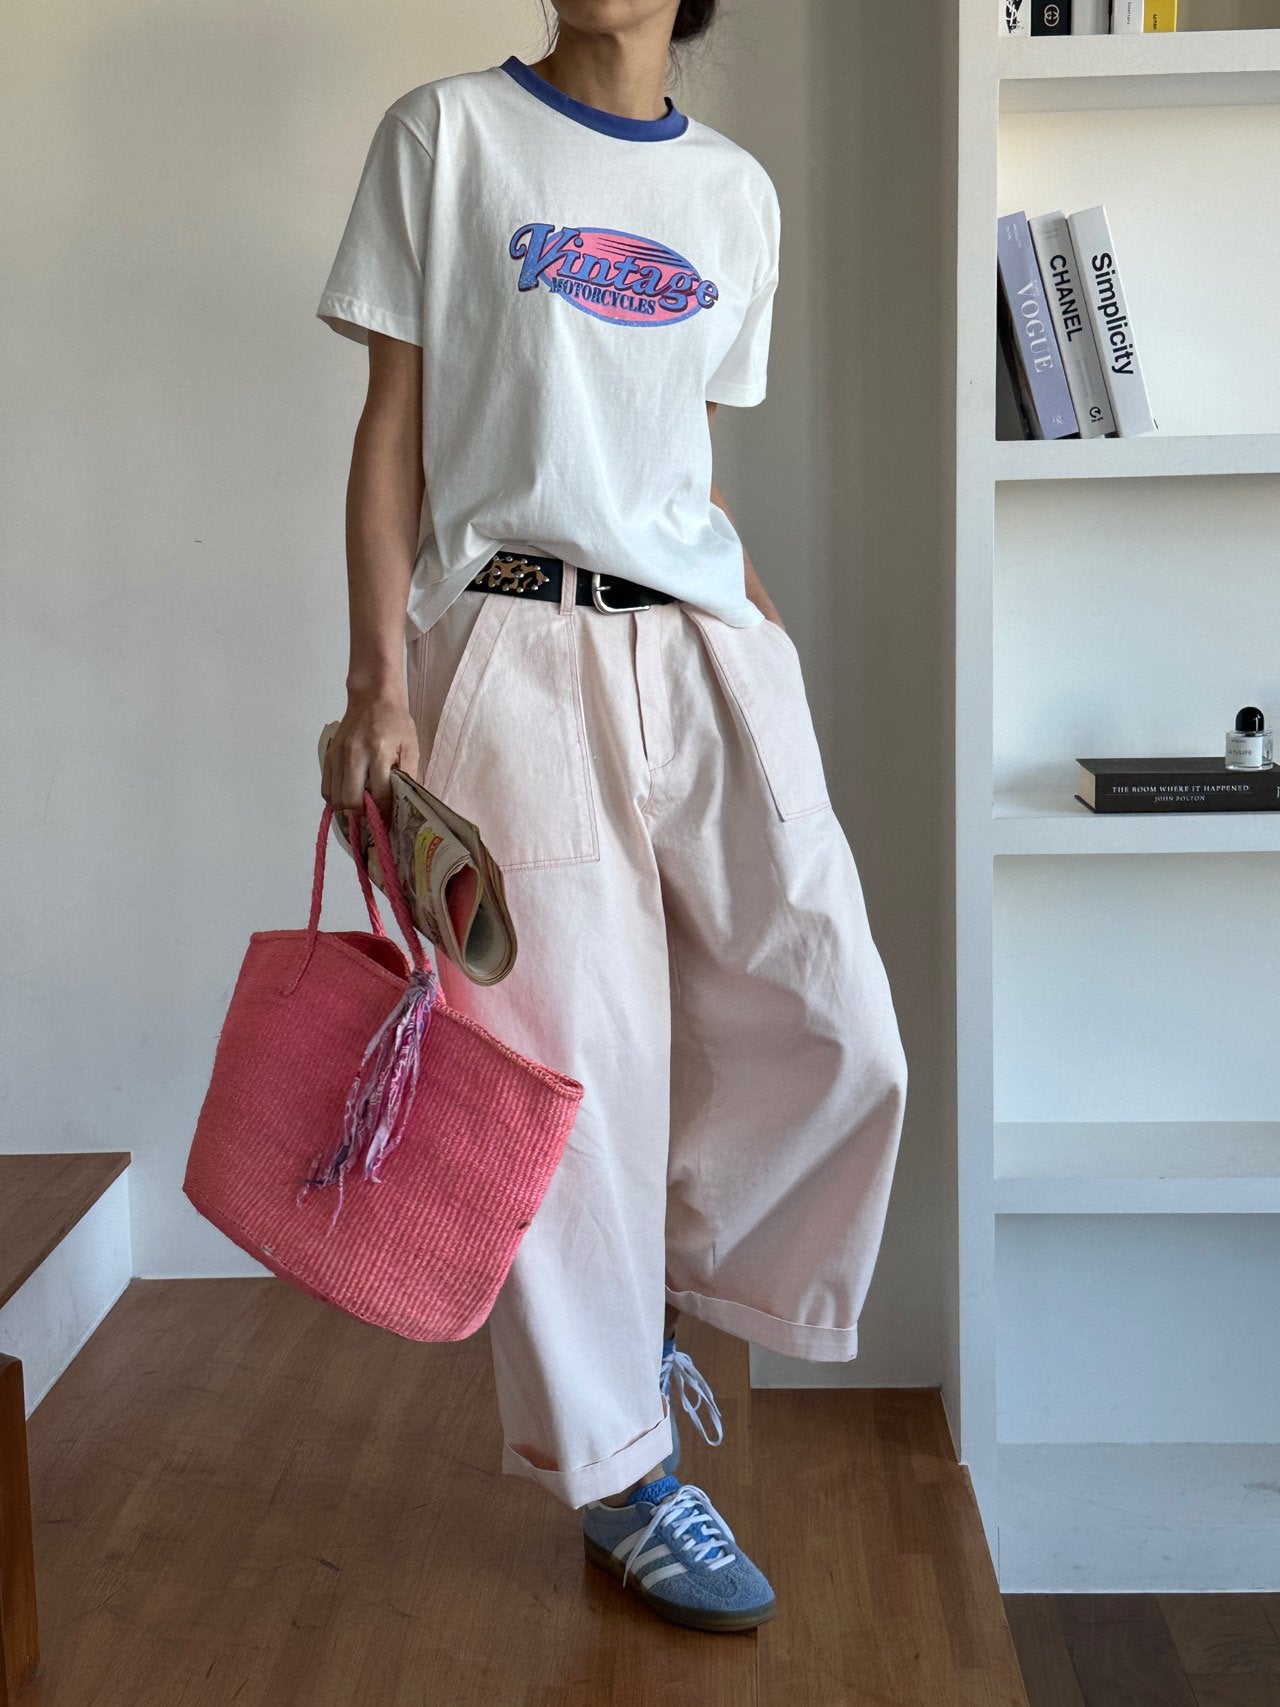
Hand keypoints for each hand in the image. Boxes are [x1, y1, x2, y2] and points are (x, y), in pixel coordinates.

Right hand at [321, 693, 419, 819]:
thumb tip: (404, 804)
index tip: (389, 818)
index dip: (384, 811)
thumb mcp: (411, 747)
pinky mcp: (329, 755)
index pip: (379, 794)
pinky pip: (326, 788)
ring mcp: (338, 755)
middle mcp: (355, 755)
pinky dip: (335, 799)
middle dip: (362, 814)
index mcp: (379, 752)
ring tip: (361, 808)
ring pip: (335, 797)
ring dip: (347, 809)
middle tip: (372, 815)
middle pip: (351, 800)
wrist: (373, 698)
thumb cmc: (395, 723)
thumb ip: (408, 775)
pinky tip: (348, 797)